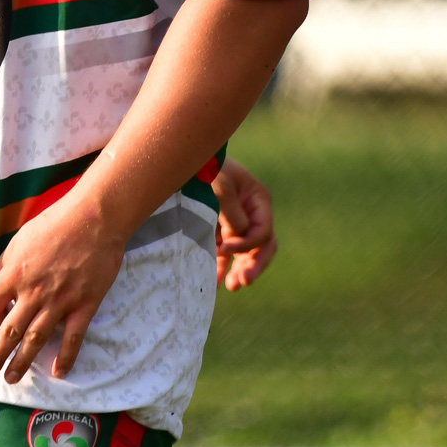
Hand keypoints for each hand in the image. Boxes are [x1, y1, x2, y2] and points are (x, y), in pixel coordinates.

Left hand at [0, 193, 124, 383]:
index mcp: (14, 274)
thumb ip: (6, 263)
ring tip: (12, 379)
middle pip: (9, 331)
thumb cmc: (56, 223)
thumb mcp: (20, 238)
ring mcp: (60, 302)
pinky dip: (65, 357)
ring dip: (22, 362)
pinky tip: (57, 372)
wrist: (95, 218)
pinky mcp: (84, 305)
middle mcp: (34, 293)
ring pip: (36, 339)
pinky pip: (72, 337)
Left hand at [212, 158, 275, 290]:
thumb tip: (239, 239)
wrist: (184, 160)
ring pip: (244, 254)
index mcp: (258, 200)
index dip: (247, 244)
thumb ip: (232, 213)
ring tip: (233, 286)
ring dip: (240, 271)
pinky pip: (225, 255)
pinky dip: (221, 268)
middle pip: (262, 246)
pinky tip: (215, 283)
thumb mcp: (220, 186)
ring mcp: (235, 223)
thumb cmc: (207, 167)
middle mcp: (251, 214)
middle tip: (243, 281)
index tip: (224, 248)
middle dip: (254, 265)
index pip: (262, 231)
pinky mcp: (218, 231)